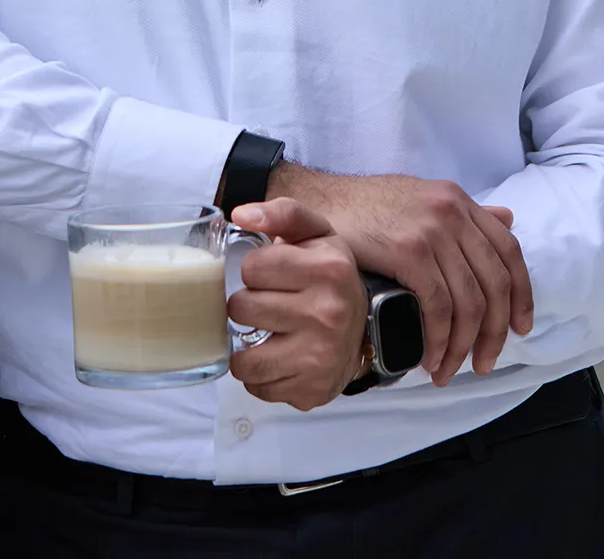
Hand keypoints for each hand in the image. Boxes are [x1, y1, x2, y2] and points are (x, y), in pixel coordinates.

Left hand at [225, 198, 369, 411]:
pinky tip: (279, 357)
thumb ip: (280, 213)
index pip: (251, 267)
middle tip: (269, 304)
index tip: (272, 275)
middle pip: (242, 309)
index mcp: (328, 268)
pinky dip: (260, 375)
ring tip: (267, 333)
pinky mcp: (312, 390)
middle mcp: (328, 313)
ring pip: (243, 358)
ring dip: (247, 346)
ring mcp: (321, 356)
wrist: (363, 327)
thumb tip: (240, 214)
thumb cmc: (328, 277)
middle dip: (248, 306)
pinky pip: (257, 386)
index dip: (256, 270)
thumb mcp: (314, 233)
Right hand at [267, 164, 531, 385]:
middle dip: (495, 333)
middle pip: (496, 283)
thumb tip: (508, 218)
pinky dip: (439, 339)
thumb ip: (464, 215)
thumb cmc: (363, 208)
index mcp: (459, 202)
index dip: (522, 295)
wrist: (315, 203)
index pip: (509, 251)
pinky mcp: (410, 250)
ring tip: (448, 370)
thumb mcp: (421, 201)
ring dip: (463, 346)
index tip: (520, 329)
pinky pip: (439, 306)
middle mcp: (453, 212)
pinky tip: (429, 357)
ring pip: (470, 301)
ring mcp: (433, 230)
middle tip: (484, 364)